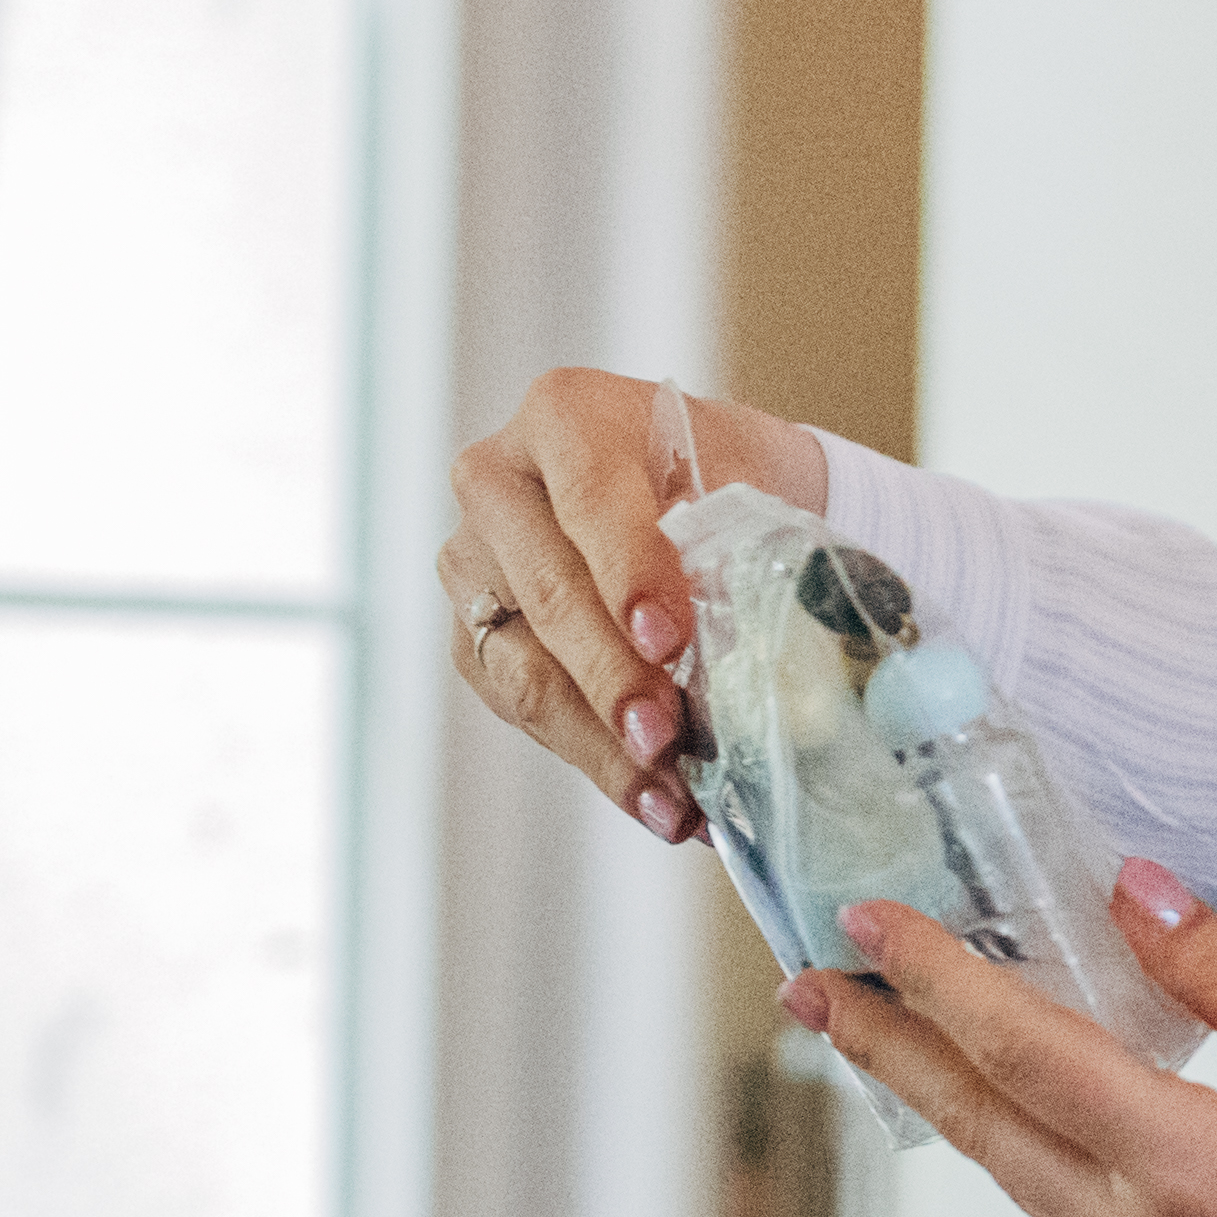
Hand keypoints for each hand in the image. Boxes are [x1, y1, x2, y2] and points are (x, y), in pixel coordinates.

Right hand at [436, 369, 826, 848]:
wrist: (704, 492)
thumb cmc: (727, 480)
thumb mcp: (744, 484)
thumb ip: (729, 545)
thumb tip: (734, 650)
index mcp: (564, 416)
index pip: (591, 498)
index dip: (630, 570)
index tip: (668, 638)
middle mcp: (496, 482)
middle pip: (551, 593)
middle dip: (616, 679)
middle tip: (669, 739)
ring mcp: (472, 563)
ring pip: (528, 668)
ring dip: (606, 745)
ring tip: (674, 798)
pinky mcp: (476, 637)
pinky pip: (524, 709)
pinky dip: (596, 760)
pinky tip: (654, 800)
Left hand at [800, 863, 1216, 1216]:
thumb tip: (1131, 889)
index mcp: (1191, 1172)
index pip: (1026, 1056)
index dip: (937, 981)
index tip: (872, 923)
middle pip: (981, 1129)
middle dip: (887, 1049)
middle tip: (807, 984)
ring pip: (1014, 1180)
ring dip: (941, 1102)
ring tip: (881, 1037)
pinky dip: (1016, 1150)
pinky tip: (1007, 1108)